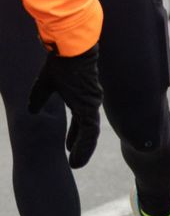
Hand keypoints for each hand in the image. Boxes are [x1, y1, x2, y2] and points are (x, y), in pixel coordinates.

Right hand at [28, 45, 101, 168]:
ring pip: (91, 134)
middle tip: (74, 160)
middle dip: (80, 145)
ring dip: (83, 150)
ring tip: (75, 165)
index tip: (68, 147)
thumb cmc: (59, 63)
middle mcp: (90, 103)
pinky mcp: (91, 107)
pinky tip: (77, 157)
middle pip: (88, 130)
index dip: (75, 135)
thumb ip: (39, 98)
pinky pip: (91, 132)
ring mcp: (92, 105)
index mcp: (81, 98)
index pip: (81, 121)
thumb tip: (31, 110)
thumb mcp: (45, 85)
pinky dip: (85, 146)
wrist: (69, 51)